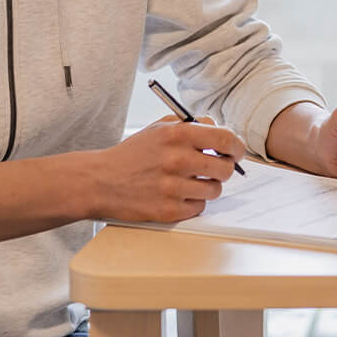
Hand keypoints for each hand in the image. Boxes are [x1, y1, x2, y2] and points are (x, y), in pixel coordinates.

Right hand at [89, 117, 244, 223]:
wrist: (100, 181)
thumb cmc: (133, 154)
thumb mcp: (159, 128)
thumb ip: (191, 125)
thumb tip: (221, 131)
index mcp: (177, 134)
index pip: (226, 139)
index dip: (236, 147)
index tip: (235, 152)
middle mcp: (177, 159)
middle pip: (225, 168)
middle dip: (223, 169)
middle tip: (212, 168)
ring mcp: (173, 187)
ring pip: (214, 190)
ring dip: (207, 186)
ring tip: (191, 182)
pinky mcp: (168, 211)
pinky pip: (199, 207)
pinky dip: (193, 202)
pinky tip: (177, 195)